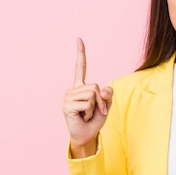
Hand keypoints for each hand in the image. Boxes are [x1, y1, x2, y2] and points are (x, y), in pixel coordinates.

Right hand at [62, 38, 112, 156]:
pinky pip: (87, 103)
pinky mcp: (67, 105)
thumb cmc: (95, 120)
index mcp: (81, 87)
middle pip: (94, 86)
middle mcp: (72, 90)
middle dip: (101, 101)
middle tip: (95, 111)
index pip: (80, 67)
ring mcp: (68, 97)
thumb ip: (108, 95)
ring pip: (92, 94)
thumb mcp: (106, 105)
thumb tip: (103, 89)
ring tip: (87, 114)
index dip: (80, 53)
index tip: (78, 39)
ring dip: (96, 107)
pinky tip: (82, 117)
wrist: (86, 135)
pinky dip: (89, 111)